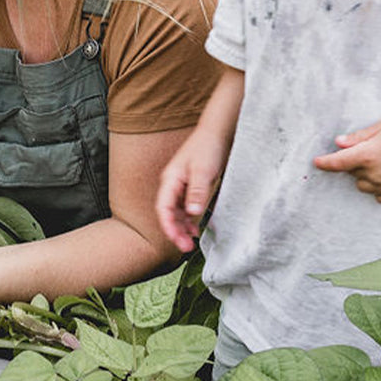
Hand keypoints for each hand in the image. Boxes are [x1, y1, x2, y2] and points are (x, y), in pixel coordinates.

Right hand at [156, 129, 224, 251]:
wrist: (216, 133)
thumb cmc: (207, 148)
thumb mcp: (203, 171)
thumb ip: (197, 192)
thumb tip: (192, 212)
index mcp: (170, 180)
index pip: (163, 208)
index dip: (168, 226)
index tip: (177, 240)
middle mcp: (172, 184)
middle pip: (167, 213)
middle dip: (175, 231)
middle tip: (186, 247)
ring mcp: (180, 186)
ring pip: (176, 212)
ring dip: (182, 228)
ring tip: (191, 241)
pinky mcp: (190, 187)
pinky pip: (185, 208)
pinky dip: (189, 220)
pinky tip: (196, 228)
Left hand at [314, 118, 380, 204]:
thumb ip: (358, 137)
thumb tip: (338, 143)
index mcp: (367, 155)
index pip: (337, 163)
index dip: (324, 163)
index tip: (316, 162)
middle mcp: (373, 174)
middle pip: (351, 173)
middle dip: (355, 163)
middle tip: (372, 152)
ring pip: (363, 186)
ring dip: (366, 176)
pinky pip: (378, 196)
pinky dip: (380, 187)